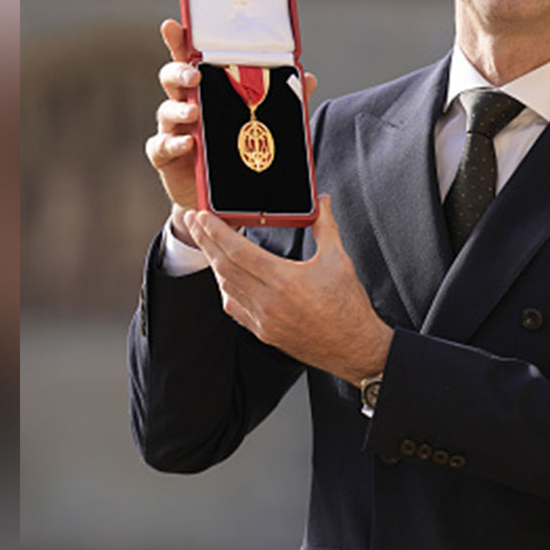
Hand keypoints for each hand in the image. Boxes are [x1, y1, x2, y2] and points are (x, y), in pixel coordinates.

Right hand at [145, 18, 317, 243]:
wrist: (220, 196)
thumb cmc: (237, 150)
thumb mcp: (262, 123)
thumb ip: (282, 101)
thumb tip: (309, 78)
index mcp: (205, 91)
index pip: (189, 59)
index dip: (179, 42)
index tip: (174, 26)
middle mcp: (184, 105)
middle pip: (172, 79)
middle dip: (179, 72)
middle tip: (195, 76)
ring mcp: (172, 129)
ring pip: (165, 110)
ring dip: (179, 110)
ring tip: (194, 114)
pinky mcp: (166, 156)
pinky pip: (162, 146)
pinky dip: (174, 143)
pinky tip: (189, 144)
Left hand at [188, 194, 392, 384]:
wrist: (354, 347)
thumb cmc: (348, 307)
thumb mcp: (338, 259)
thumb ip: (326, 226)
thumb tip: (322, 203)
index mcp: (284, 281)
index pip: (237, 251)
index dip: (215, 231)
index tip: (203, 216)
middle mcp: (268, 302)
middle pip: (224, 267)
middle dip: (205, 241)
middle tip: (195, 222)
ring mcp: (263, 320)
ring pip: (225, 287)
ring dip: (214, 263)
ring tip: (209, 244)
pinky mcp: (264, 333)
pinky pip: (235, 308)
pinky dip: (226, 289)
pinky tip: (226, 277)